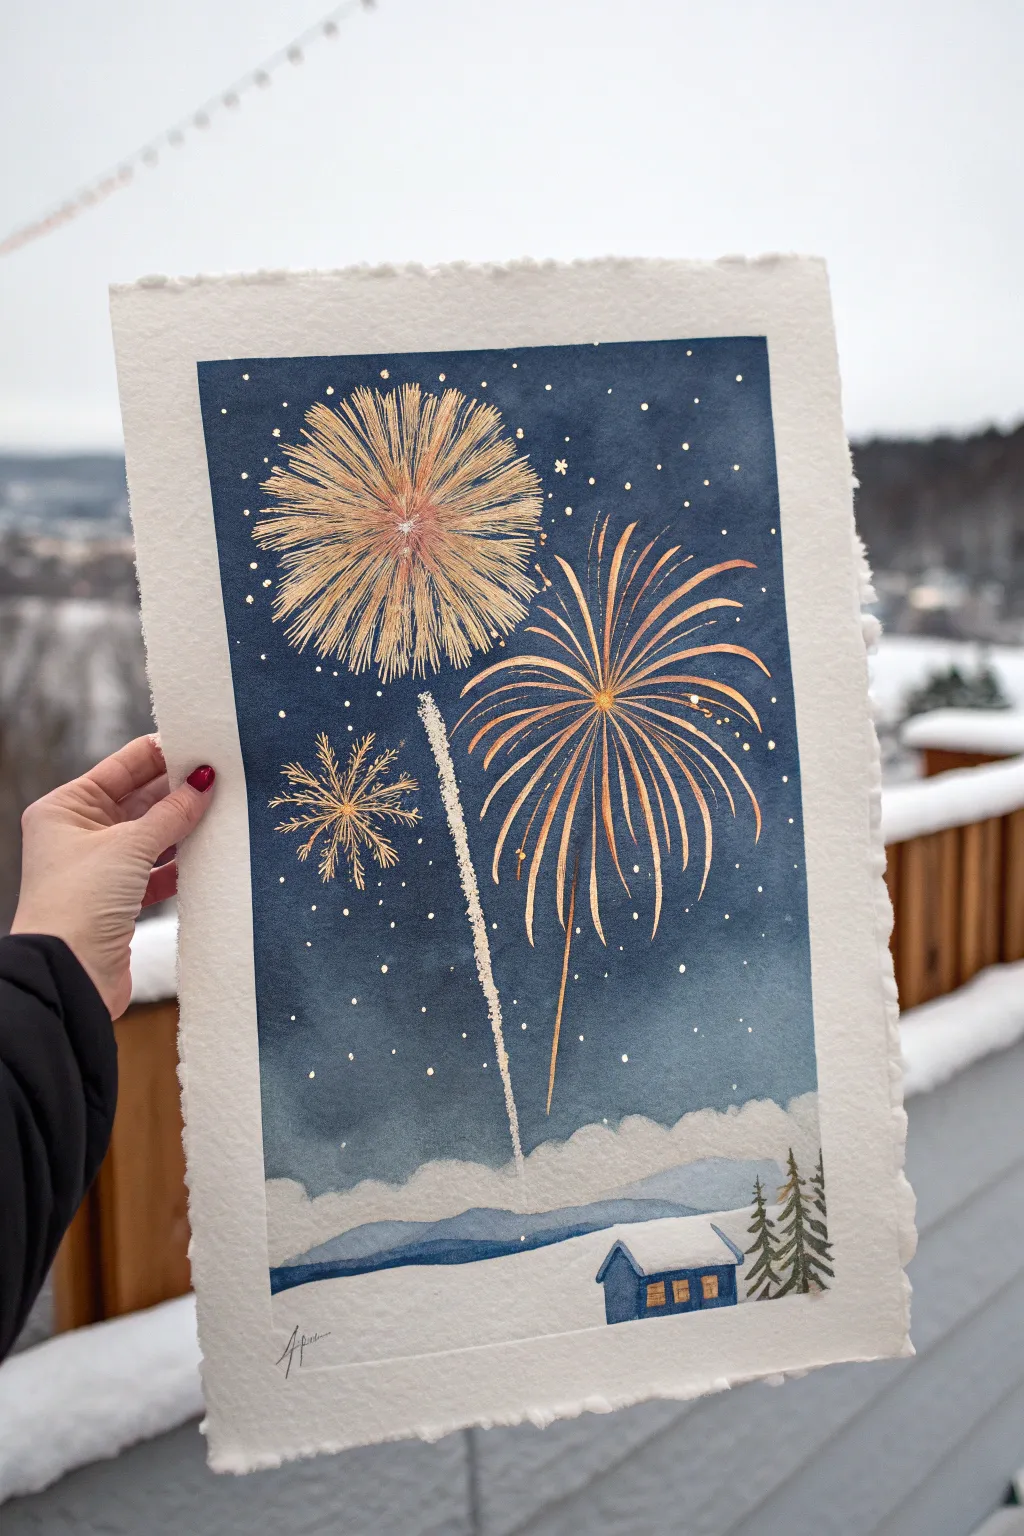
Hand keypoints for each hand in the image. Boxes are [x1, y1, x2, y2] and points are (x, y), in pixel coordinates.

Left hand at [10, 735, 214, 1018]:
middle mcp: (79, 833)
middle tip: (225, 777)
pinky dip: (181, 862)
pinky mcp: (119, 899)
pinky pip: (157, 870)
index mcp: (67, 807)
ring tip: (225, 810)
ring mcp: (100, 867)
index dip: (163, 754)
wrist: (69, 974)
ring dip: (184, 826)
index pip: (122, 766)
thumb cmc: (80, 901)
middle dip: (179, 790)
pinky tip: (209, 853)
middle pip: (139, 798)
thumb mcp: (130, 846)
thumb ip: (172, 812)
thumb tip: (205, 781)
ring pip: (152, 835)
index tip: (204, 745)